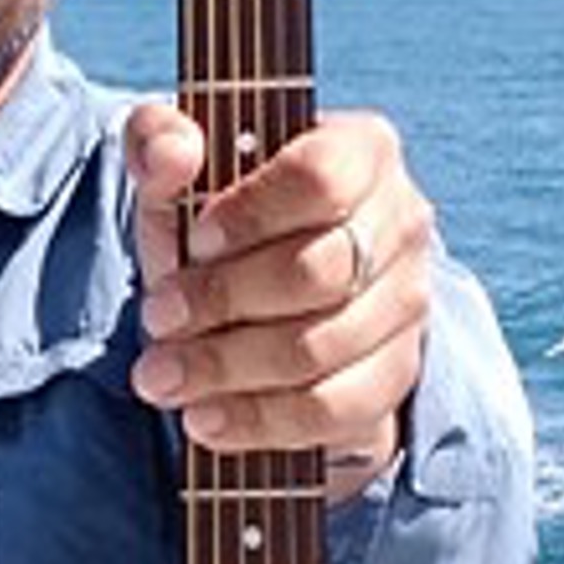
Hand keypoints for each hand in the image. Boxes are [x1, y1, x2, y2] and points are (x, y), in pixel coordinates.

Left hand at [123, 97, 430, 489]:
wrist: (261, 298)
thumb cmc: (219, 222)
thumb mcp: (179, 175)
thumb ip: (159, 143)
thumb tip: (171, 152)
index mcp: (361, 150)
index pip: (321, 177)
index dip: (251, 213)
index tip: (194, 241)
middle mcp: (401, 222)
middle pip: (321, 271)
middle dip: (224, 301)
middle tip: (157, 319)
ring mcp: (406, 303)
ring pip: (321, 348)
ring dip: (228, 367)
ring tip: (161, 376)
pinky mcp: (395, 374)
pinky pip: (333, 409)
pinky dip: (260, 420)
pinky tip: (203, 418)